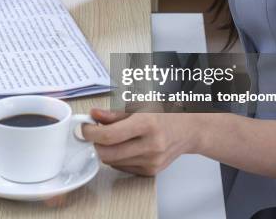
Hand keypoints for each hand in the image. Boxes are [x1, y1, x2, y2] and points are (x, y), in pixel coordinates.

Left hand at [81, 109, 202, 175]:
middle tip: (93, 133)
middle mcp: (151, 145)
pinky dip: (118, 157)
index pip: (110, 135)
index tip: (85, 128)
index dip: (91, 132)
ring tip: (113, 136)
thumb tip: (94, 114)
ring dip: (106, 150)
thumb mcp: (141, 104)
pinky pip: (123, 167)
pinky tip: (126, 145)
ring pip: (112, 162)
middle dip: (95, 143)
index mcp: (147, 124)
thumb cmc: (166, 113)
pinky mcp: (151, 171)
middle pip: (108, 153)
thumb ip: (114, 113)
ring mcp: (152, 161)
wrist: (190, 129)